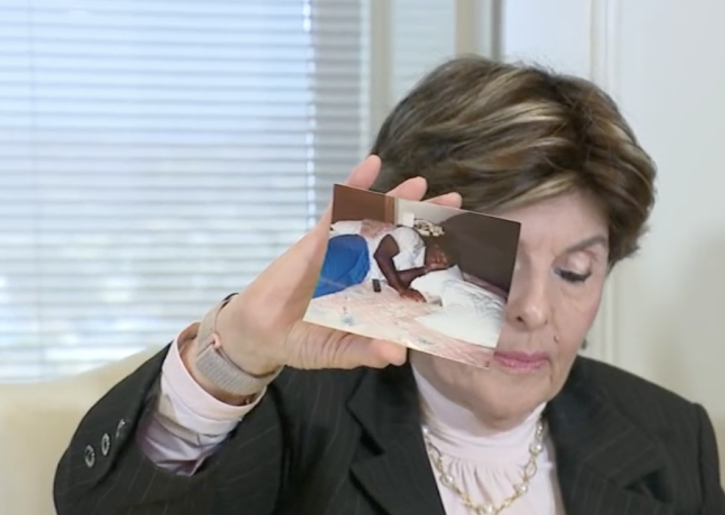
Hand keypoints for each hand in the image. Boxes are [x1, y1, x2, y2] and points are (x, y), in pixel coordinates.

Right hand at [216, 156, 461, 374]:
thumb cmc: (303, 343)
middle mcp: (366, 270)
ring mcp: (344, 251)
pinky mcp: (318, 239)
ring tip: (419, 182)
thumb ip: (365, 351)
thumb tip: (398, 354)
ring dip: (396, 198)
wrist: (260, 333)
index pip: (413, 273)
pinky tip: (371, 165)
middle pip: (401, 238)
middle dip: (426, 220)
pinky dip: (354, 186)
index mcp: (377, 296)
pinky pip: (339, 208)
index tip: (464, 246)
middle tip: (454, 198)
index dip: (436, 258)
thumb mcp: (337, 350)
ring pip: (375, 219)